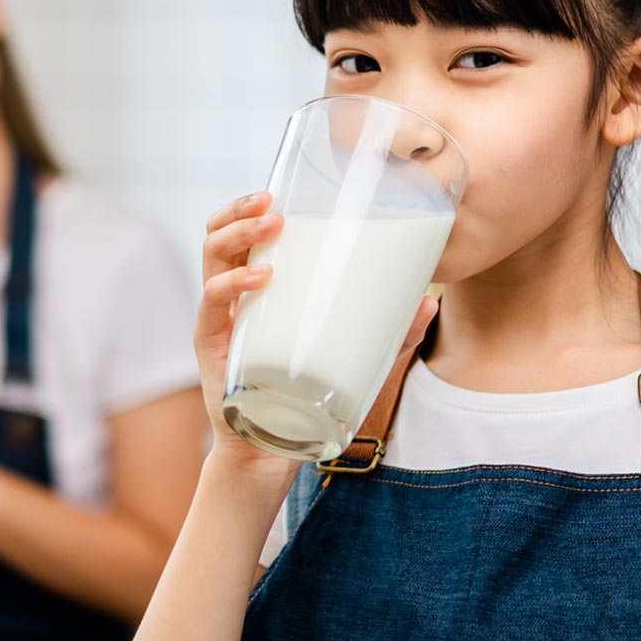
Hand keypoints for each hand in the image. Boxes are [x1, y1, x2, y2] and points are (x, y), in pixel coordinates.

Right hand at [196, 193, 438, 496]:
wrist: (271, 449)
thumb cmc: (304, 395)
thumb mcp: (350, 355)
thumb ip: (388, 330)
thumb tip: (430, 301)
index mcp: (251, 289)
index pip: (238, 233)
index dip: (248, 206)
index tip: (278, 190)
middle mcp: (228, 297)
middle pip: (218, 234)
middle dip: (240, 209)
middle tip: (272, 201)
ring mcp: (217, 319)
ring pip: (210, 258)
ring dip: (237, 233)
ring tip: (271, 224)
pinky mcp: (212, 346)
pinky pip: (213, 304)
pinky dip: (233, 285)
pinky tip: (261, 277)